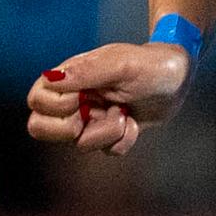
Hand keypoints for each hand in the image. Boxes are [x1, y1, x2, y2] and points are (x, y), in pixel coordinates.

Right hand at [24, 41, 192, 155]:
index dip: (55, 107)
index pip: (36, 101)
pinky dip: (123, 140)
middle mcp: (75, 99)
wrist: (179, 79)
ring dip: (106, 132)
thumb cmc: (150, 64)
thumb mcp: (121, 64)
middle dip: (70, 130)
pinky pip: (107, 151)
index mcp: (70, 78)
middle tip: (94, 116)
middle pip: (40, 128)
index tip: (82, 98)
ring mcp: (92, 118)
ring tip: (124, 114)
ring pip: (79, 144)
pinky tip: (133, 123)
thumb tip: (52, 78)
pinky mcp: (110, 134)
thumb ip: (87, 71)